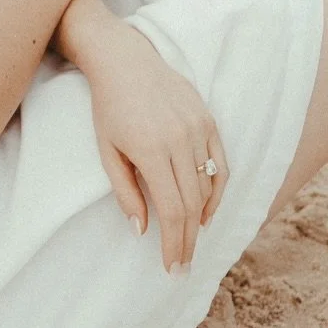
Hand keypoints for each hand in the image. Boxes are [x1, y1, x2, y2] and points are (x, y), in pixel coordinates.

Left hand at [62, 0, 228, 271]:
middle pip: (193, 204)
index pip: (173, 210)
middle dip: (188, 240)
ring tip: (191, 241)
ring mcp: (197, 129)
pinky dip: (217, 192)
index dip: (175, 243)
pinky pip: (221, 165)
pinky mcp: (208, 120)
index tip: (172, 266)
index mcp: (150, 150)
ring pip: (208, 187)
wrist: (124, 60)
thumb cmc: (108, 107)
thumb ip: (124, 191)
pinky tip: (207, 212)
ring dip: (202, 219)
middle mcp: (179, 140)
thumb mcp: (106, 150)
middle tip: (183, 264)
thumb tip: (142, 231)